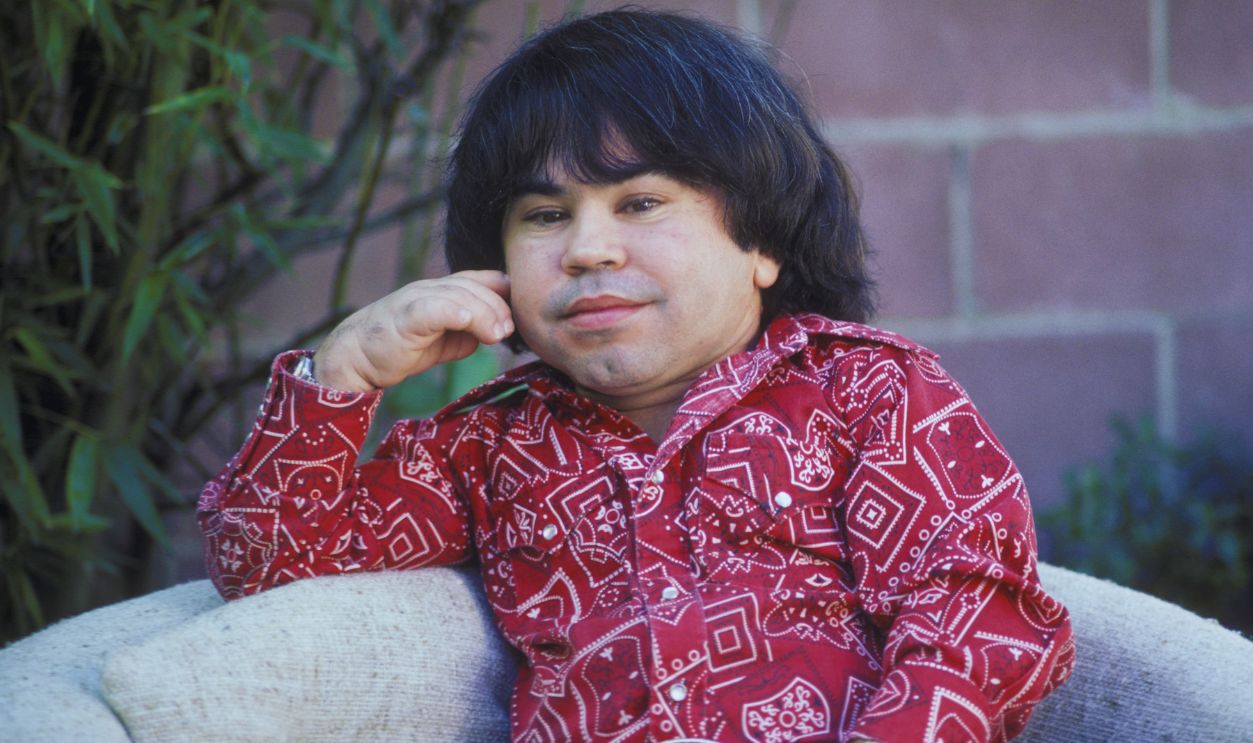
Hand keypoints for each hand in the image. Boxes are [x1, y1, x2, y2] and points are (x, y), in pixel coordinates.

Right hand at [312, 270, 512, 392]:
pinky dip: (454, 311)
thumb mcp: (440, 341)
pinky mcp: (404, 317)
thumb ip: (465, 335)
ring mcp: (415, 300)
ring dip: (484, 313)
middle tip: (509, 330)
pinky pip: (432, 308)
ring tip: (497, 334)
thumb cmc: (396, 347)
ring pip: (458, 295)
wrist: (354, 357)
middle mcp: (429, 289)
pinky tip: (468, 321)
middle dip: (497, 306)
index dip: (500, 291)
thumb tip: (491, 334)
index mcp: (439, 292)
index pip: (476, 279)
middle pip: (472, 286)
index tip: (516, 312)